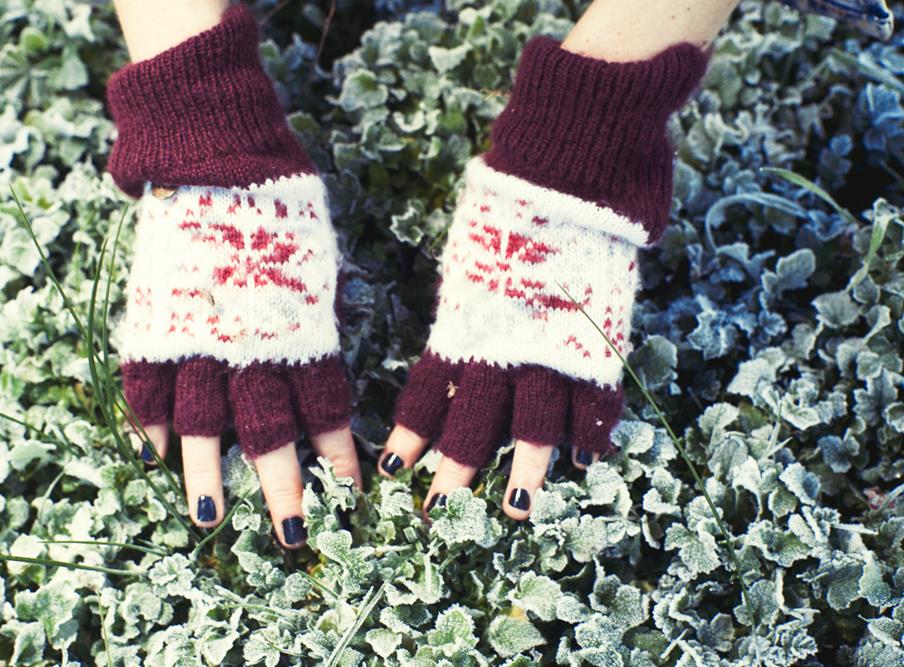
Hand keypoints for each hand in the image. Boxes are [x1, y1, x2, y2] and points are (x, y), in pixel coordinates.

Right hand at [105, 4, 361, 548]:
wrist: (218, 153)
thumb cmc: (282, 201)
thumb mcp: (318, 261)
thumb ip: (316, 316)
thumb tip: (321, 361)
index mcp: (302, 327)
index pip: (327, 407)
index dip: (340, 452)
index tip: (353, 488)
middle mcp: (253, 343)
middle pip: (269, 431)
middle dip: (283, 487)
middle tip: (292, 535)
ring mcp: (199, 334)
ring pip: (202, 423)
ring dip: (206, 473)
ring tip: (209, 517)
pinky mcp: (156, 319)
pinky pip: (148, 384)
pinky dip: (150, 421)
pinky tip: (156, 452)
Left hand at [379, 156, 639, 520]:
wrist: (566, 158)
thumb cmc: (510, 192)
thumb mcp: (470, 249)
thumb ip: (467, 296)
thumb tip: (462, 320)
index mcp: (462, 318)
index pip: (427, 390)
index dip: (410, 433)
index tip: (390, 469)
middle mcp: (502, 341)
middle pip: (472, 422)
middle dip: (454, 472)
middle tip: (438, 514)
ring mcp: (554, 343)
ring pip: (535, 424)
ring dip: (524, 470)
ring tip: (513, 510)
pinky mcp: (601, 335)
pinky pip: (596, 396)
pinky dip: (592, 430)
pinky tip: (587, 461)